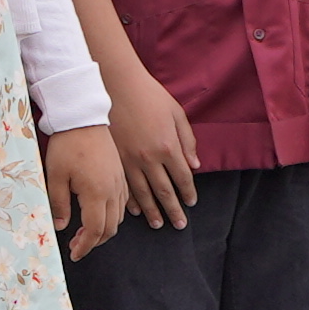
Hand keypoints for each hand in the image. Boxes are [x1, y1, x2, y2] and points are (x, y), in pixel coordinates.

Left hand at [41, 123, 128, 260]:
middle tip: (77, 245)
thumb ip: (58, 204)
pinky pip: (122, 202)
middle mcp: (113, 190)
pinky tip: (98, 212)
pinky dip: (112, 215)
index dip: (85, 246)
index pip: (95, 230)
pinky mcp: (120, 175)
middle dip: (94, 242)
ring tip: (85, 231)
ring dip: (104, 229)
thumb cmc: (67, 145)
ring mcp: (119, 182)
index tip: (74, 254)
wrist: (84, 118)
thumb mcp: (56, 176)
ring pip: (118, 217)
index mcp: (97, 193)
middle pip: (111, 228)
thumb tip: (62, 227)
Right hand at [107, 67, 200, 230]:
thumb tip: (194, 166)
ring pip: (142, 193)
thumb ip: (187, 141)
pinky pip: (123, 185)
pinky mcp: (113, 158)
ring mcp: (129, 159)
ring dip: (152, 211)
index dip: (188, 192)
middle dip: (173, 209)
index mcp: (167, 146)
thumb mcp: (176, 113)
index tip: (191, 203)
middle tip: (179, 225)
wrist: (117, 84)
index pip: (182, 177)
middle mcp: (149, 157)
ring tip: (158, 224)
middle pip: (164, 191)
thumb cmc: (150, 95)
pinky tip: (134, 210)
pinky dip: (129, 200)